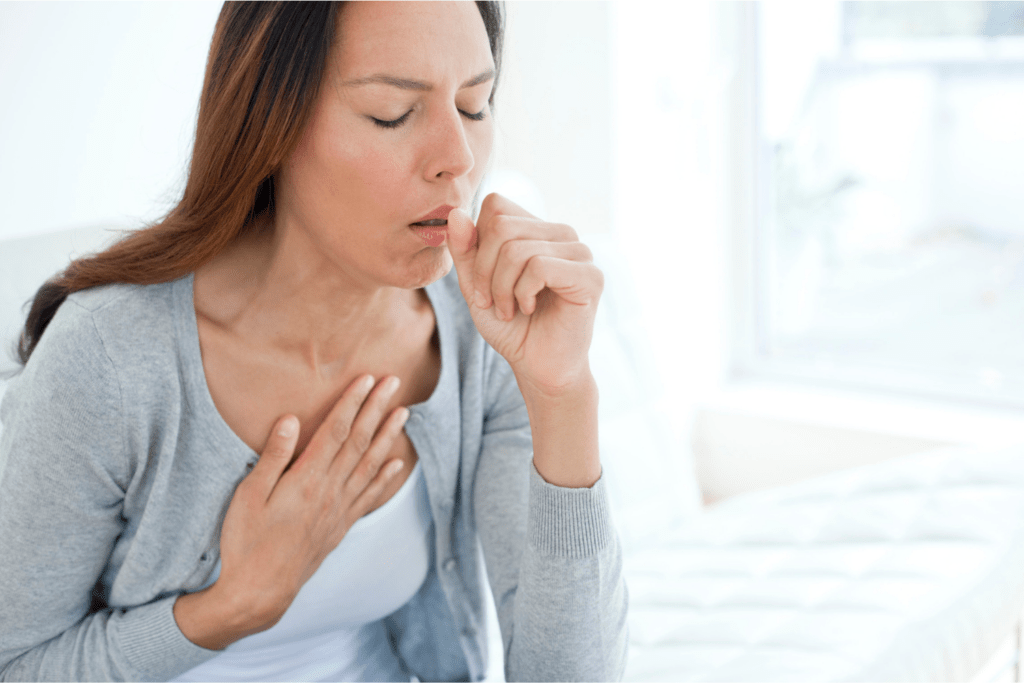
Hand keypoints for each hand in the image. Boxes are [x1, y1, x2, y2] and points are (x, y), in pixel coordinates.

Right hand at [175, 375, 408, 647]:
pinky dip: (385, 478)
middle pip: (359, 441)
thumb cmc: (246, 542)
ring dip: (388, 437)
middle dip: (376, 408)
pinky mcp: (340, 526)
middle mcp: (330, 491)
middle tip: (393, 382)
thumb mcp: (249, 496)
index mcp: (306, 479)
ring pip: (370, 465)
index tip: (367, 379)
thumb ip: (273, 456)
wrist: (260, 592)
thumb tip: (291, 419)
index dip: (352, 402)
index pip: (335, 431)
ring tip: (404, 413)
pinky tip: (397, 464)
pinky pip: (369, 496)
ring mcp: (339, 510)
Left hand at [447, 193, 603, 394]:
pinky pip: (539, 266)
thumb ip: (465, 250)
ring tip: (508, 310)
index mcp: (537, 229)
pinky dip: (522, 293)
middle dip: (484, 270)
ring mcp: (580, 252)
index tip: (479, 282)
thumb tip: (456, 212)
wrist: (538, 366)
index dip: (477, 244)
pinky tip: (529, 309)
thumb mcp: (475, 285)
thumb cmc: (511, 326)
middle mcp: (562, 234)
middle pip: (502, 226)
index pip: (496, 206)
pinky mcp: (591, 276)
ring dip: (501, 287)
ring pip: (518, 248)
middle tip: (490, 302)